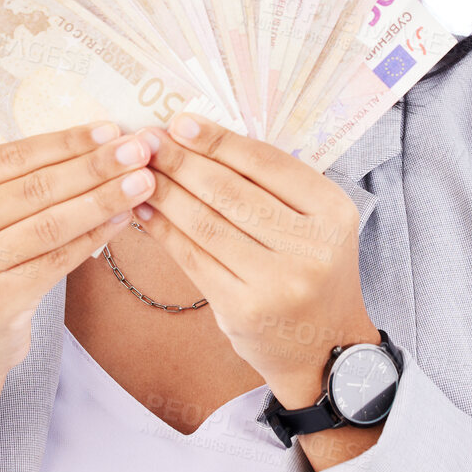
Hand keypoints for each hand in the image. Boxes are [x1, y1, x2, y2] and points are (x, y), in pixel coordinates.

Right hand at [0, 120, 157, 387]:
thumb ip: (21, 184)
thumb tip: (98, 143)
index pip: (11, 157)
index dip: (65, 142)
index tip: (111, 129)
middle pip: (34, 188)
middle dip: (94, 166)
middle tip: (139, 150)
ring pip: (49, 223)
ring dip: (103, 199)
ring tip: (143, 182)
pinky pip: (56, 260)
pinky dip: (93, 238)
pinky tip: (122, 220)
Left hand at [132, 112, 379, 407]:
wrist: (324, 348)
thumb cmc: (312, 271)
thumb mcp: (315, 222)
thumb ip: (272, 186)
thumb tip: (199, 139)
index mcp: (333, 212)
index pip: (267, 163)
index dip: (218, 140)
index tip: (180, 123)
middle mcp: (311, 247)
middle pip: (231, 191)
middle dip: (182, 162)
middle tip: (147, 142)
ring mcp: (277, 282)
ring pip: (206, 223)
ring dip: (165, 192)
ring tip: (138, 172)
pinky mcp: (242, 310)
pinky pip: (193, 258)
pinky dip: (164, 230)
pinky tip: (145, 211)